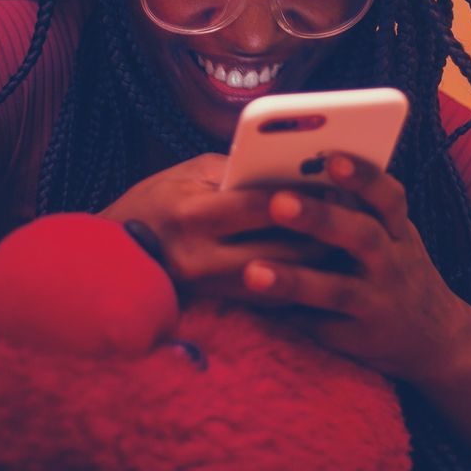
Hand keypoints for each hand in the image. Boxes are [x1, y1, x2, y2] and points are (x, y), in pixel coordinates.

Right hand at [101, 155, 335, 299]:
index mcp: (193, 212)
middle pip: (281, 248)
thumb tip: (290, 167)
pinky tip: (322, 261)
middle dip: (323, 231)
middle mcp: (202, 255)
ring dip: (319, 258)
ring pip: (284, 276)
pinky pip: (274, 296)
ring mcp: (212, 286)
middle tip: (355, 212)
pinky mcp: (221, 303)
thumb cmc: (155, 201)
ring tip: (346, 235)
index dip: (301, 197)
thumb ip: (237, 170)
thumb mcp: (188, 172)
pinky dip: (301, 277)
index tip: (336, 185)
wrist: (115, 257)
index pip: (259, 205)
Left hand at [238, 153, 470, 383]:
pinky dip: (288, 315)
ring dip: (294, 280)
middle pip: (360, 236)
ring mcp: (377, 302)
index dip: (363, 176)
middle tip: (278, 203)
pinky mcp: (358, 338)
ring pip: (337, 290)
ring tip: (252, 271)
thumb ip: (355, 206)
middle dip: (320, 218)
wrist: (435, 337)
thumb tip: (292, 168)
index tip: (332, 158)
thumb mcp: (391, 232)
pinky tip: (253, 307)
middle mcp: (392, 263)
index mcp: (396, 229)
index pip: (387, 196)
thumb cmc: (393, 264)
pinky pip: (320, 326)